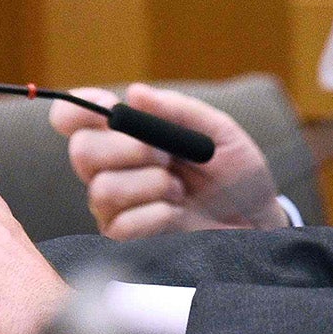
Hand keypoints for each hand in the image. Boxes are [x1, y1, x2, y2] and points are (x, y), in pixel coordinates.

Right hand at [54, 84, 287, 236]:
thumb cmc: (238, 175)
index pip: (75, 118)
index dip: (78, 108)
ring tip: (179, 190)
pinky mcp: (127, 240)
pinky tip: (175, 213)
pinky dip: (155, 214)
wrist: (258, 223)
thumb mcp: (220, 133)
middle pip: (82, 151)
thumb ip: (179, 111)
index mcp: (129, 135)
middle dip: (127, 149)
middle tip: (165, 156)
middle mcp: (113, 168)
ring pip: (101, 189)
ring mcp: (116, 206)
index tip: (108, 107)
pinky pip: (120, 225)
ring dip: (149, 185)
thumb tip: (135, 93)